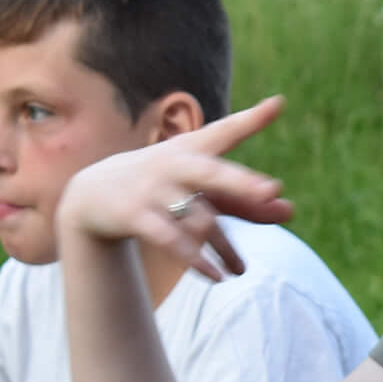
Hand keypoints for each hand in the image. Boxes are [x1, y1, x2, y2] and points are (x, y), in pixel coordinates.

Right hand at [54, 95, 293, 283]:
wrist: (92, 195)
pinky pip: (170, 240)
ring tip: (240, 271)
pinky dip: (195, 260)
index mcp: (192, 150)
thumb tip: (291, 211)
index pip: (224, 132)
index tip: (276, 104)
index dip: (251, 119)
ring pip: (198, 220)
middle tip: (272, 190)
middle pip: (212, 173)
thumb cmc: (160, 185)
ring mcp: (153, 189)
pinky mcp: (135, 215)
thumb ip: (245, 200)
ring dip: (223, 248)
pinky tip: (216, 277)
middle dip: (241, 182)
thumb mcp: (200, 188)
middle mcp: (174, 165)